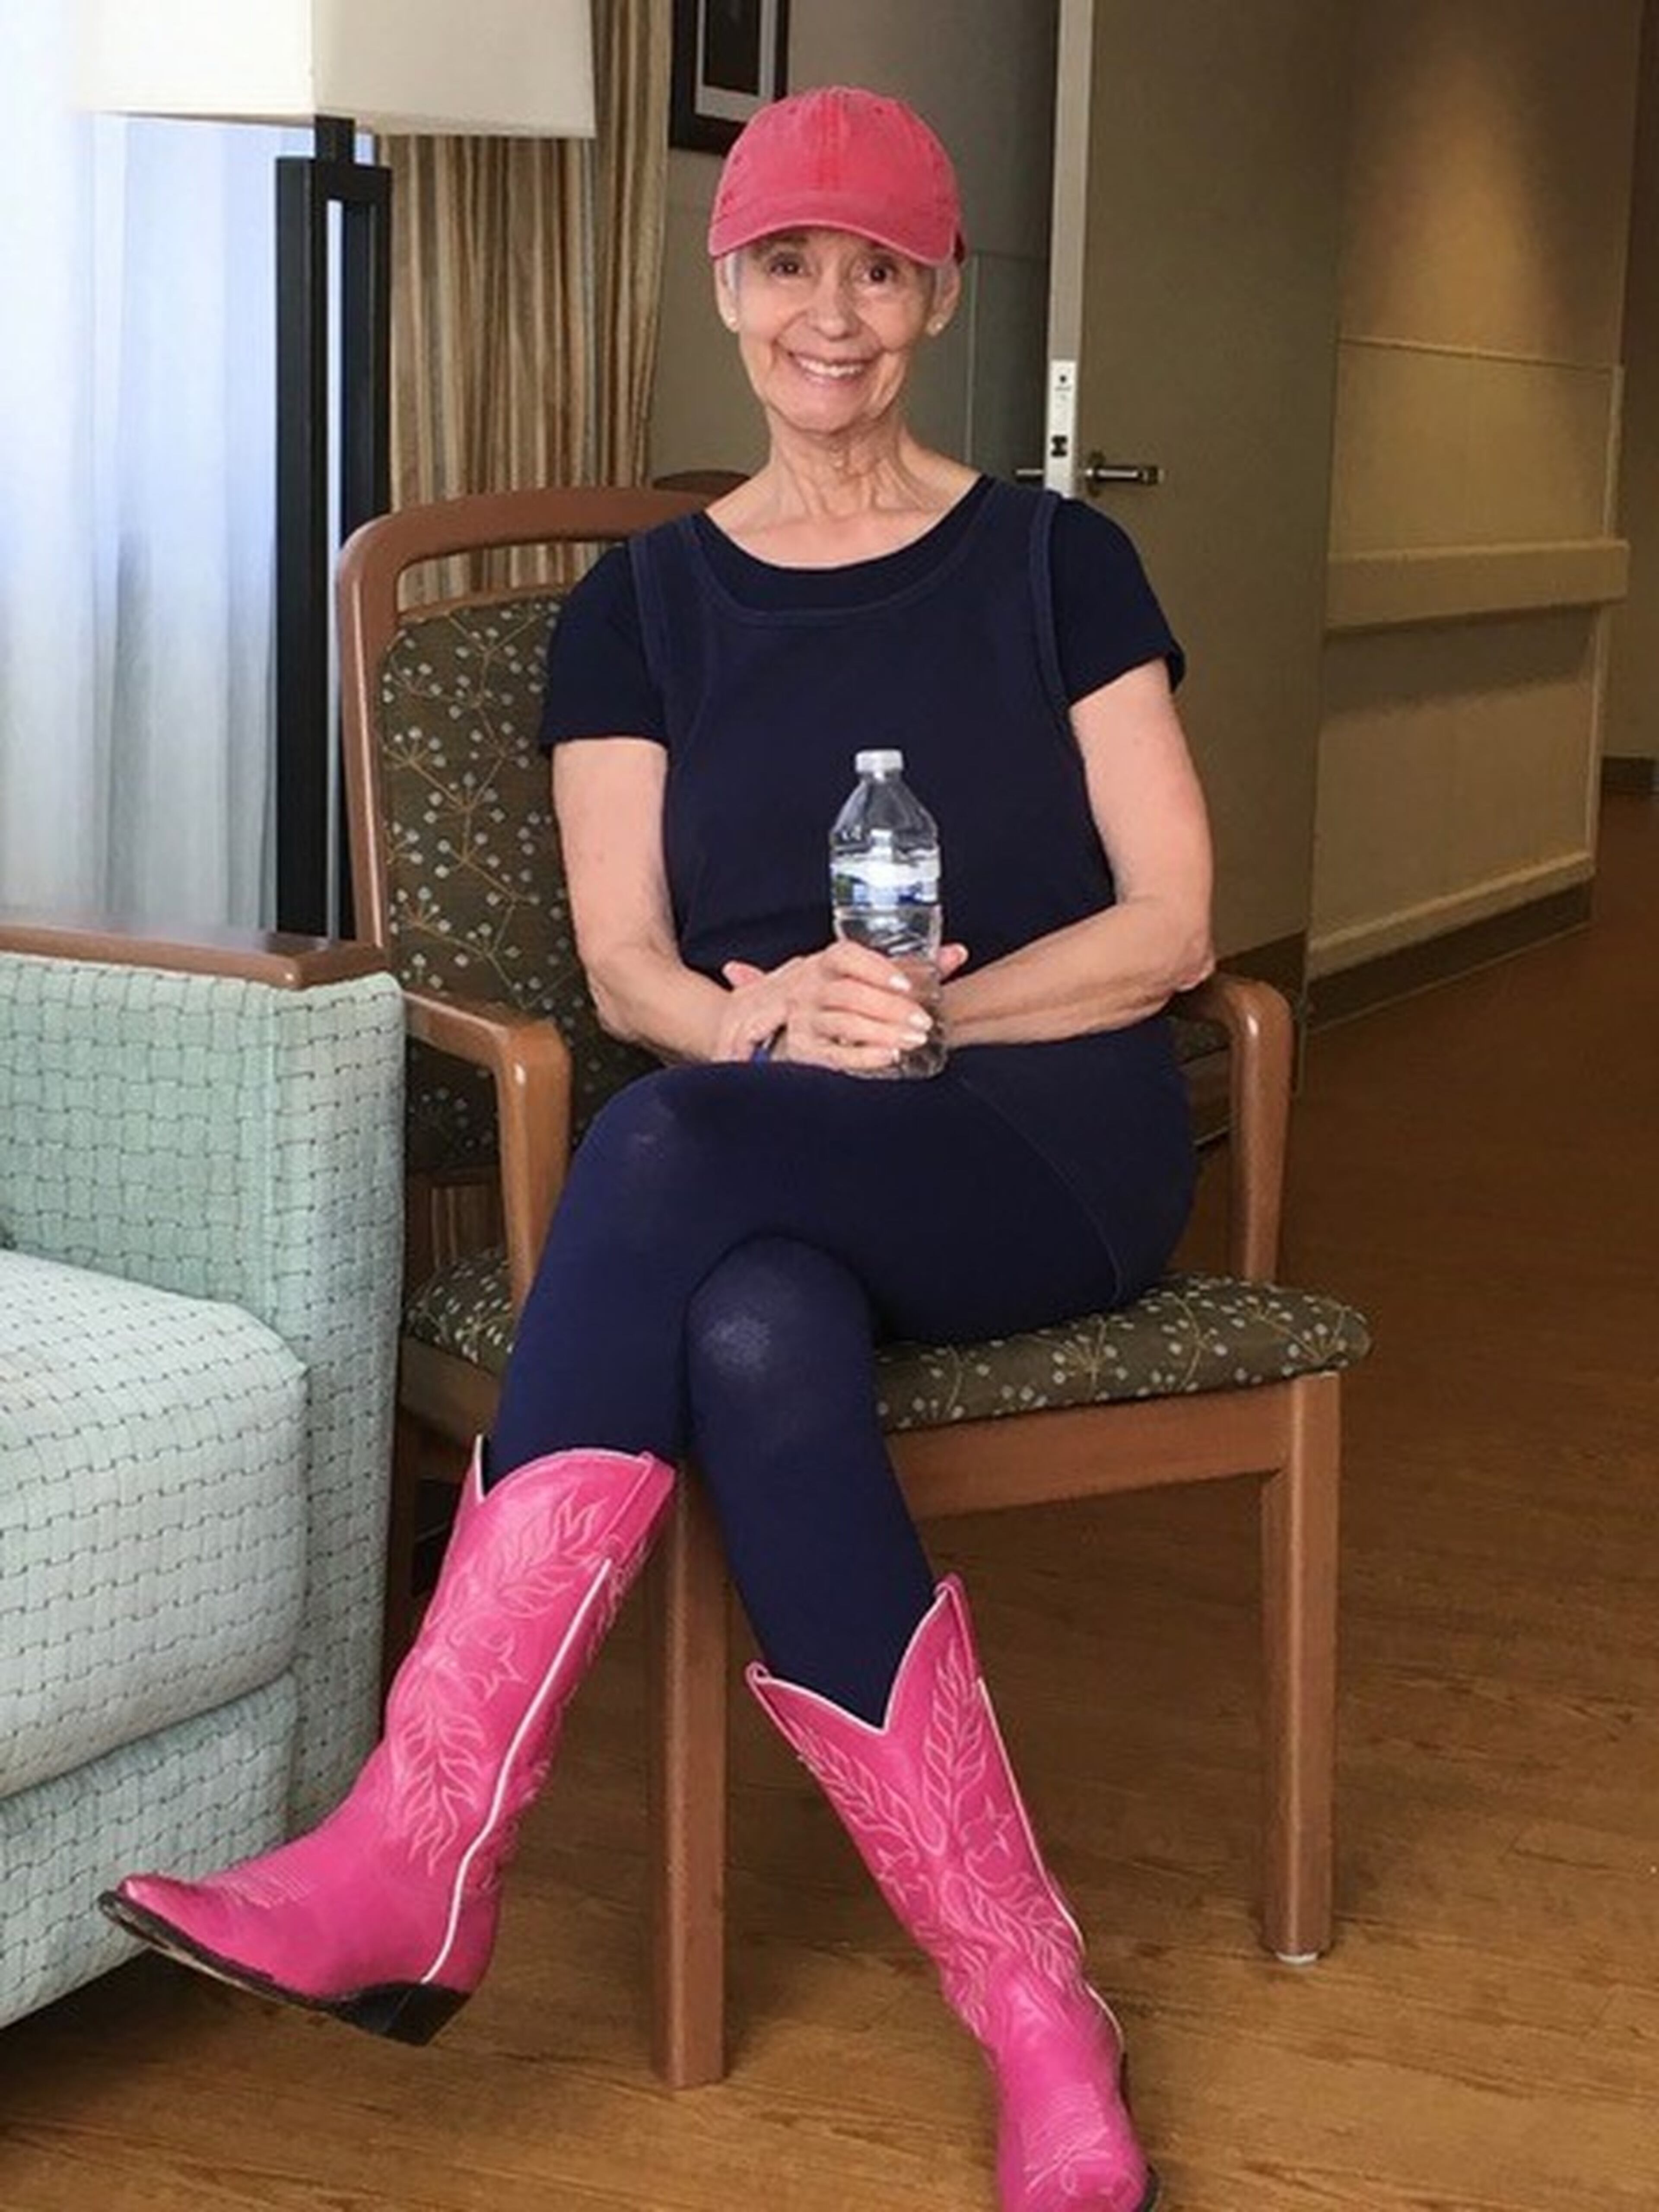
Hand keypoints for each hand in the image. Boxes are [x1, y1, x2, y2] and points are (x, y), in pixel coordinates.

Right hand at [720, 942, 968, 1072]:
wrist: (770, 1023)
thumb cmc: (836, 993)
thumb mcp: (865, 975)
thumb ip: (914, 965)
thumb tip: (957, 953)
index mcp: (824, 963)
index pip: (846, 957)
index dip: (876, 968)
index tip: (905, 983)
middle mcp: (809, 988)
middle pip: (849, 994)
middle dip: (890, 1008)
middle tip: (924, 1021)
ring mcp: (803, 1019)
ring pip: (843, 1023)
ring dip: (882, 1032)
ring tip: (914, 1039)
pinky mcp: (803, 1050)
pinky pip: (833, 1055)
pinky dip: (864, 1056)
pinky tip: (889, 1057)